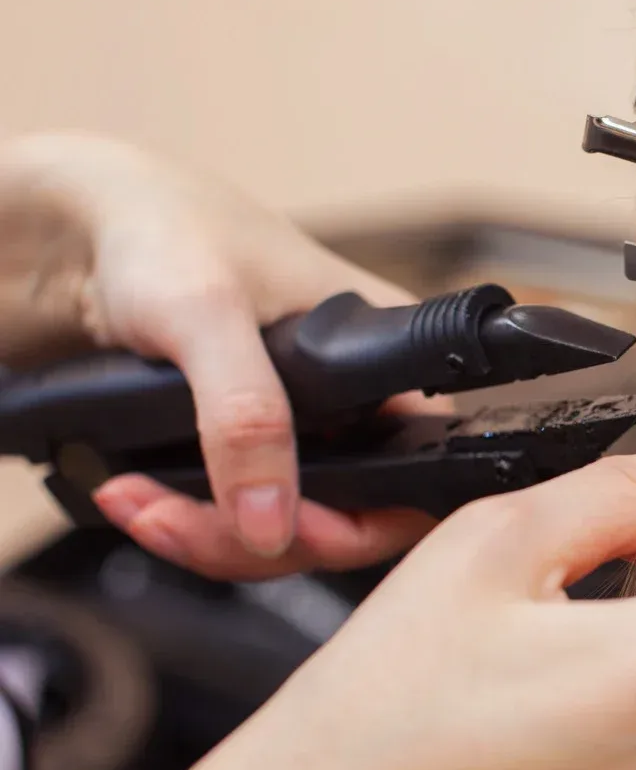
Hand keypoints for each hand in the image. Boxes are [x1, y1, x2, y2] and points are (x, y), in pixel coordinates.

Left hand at [0, 132, 437, 574]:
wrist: (80, 227)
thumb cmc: (164, 229)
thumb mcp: (206, 314)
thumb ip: (247, 416)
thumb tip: (271, 522)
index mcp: (389, 361)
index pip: (421, 477)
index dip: (361, 524)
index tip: (284, 532)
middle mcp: (359, 403)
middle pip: (348, 521)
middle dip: (259, 541)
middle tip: (179, 523)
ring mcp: (304, 431)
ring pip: (287, 530)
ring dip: (209, 538)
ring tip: (138, 505)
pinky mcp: (248, 449)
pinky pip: (239, 519)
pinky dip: (186, 522)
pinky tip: (136, 496)